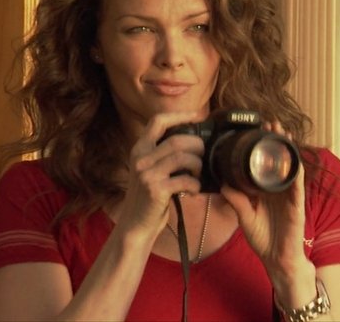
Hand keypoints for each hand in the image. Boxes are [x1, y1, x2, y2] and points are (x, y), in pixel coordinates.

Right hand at [114, 112, 204, 239]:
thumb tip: (195, 141)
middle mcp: (140, 158)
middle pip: (177, 140)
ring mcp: (147, 174)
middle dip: (197, 146)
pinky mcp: (155, 190)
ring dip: (197, 165)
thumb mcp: (151, 170)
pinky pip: (184, 180)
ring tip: (198, 174)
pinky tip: (194, 190)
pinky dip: (195, 184)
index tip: (198, 116)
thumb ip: (164, 155)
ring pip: (182, 157)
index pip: (158, 121)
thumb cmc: (150, 197)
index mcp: (140, 149)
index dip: (179, 115)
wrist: (136, 225)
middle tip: (203, 156)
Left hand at [220, 121, 309, 280]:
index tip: (255, 129)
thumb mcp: (244, 217)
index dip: (262, 146)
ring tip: (282, 133)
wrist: (277, 260)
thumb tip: (223, 183)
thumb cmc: (264, 239)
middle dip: (276, 140)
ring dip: (287, 149)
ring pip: (290, 167)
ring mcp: (289, 196)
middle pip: (279, 159)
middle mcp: (279, 189)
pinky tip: (293, 159)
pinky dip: (296, 171)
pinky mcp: (297, 205)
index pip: (265, 163)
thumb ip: (236, 200)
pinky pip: (297, 185)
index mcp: (266, 190)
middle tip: (269, 122)